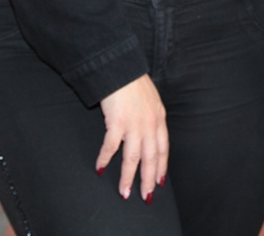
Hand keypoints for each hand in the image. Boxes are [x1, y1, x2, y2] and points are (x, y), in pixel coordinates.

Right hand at [96, 75, 168, 201]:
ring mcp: (134, 124)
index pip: (163, 148)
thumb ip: (152, 117)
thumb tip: (149, 133)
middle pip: (151, 158)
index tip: (160, 182)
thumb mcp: (152, 99)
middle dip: (148, 180)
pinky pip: (111, 147)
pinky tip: (100, 168)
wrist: (121, 68)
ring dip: (128, 177)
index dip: (162, 167)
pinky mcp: (117, 122)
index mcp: (159, 118)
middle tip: (145, 196)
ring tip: (124, 193)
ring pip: (133, 158)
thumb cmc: (134, 82)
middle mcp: (150, 123)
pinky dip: (105, 159)